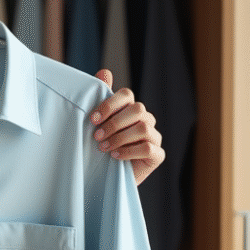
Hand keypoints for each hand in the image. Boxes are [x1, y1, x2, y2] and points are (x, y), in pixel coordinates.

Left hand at [90, 69, 164, 185]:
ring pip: (143, 128)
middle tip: (97, 136)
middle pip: (137, 109)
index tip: (92, 119)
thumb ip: (100, 100)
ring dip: (120, 137)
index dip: (109, 104)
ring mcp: (154, 137)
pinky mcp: (157, 155)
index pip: (127, 94)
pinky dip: (129, 151)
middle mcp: (145, 119)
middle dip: (114, 122)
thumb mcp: (96, 124)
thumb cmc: (101, 147)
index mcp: (130, 109)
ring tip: (104, 148)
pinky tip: (116, 156)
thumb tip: (104, 71)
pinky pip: (148, 148)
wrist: (105, 177)